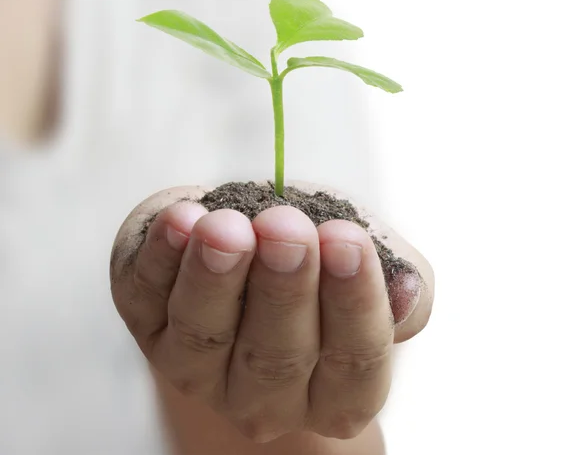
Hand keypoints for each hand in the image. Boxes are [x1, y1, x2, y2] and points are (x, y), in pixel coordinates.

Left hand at [110, 184, 433, 442]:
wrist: (266, 254)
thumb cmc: (328, 265)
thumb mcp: (375, 269)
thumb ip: (403, 286)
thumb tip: (404, 289)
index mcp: (336, 392)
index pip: (355, 361)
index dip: (353, 302)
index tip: (346, 239)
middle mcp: (268, 398)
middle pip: (277, 357)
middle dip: (282, 288)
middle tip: (286, 227)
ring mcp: (202, 373)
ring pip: (204, 339)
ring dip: (214, 278)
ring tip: (226, 227)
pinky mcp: (150, 329)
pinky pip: (148, 299)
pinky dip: (160, 258)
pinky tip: (181, 219)